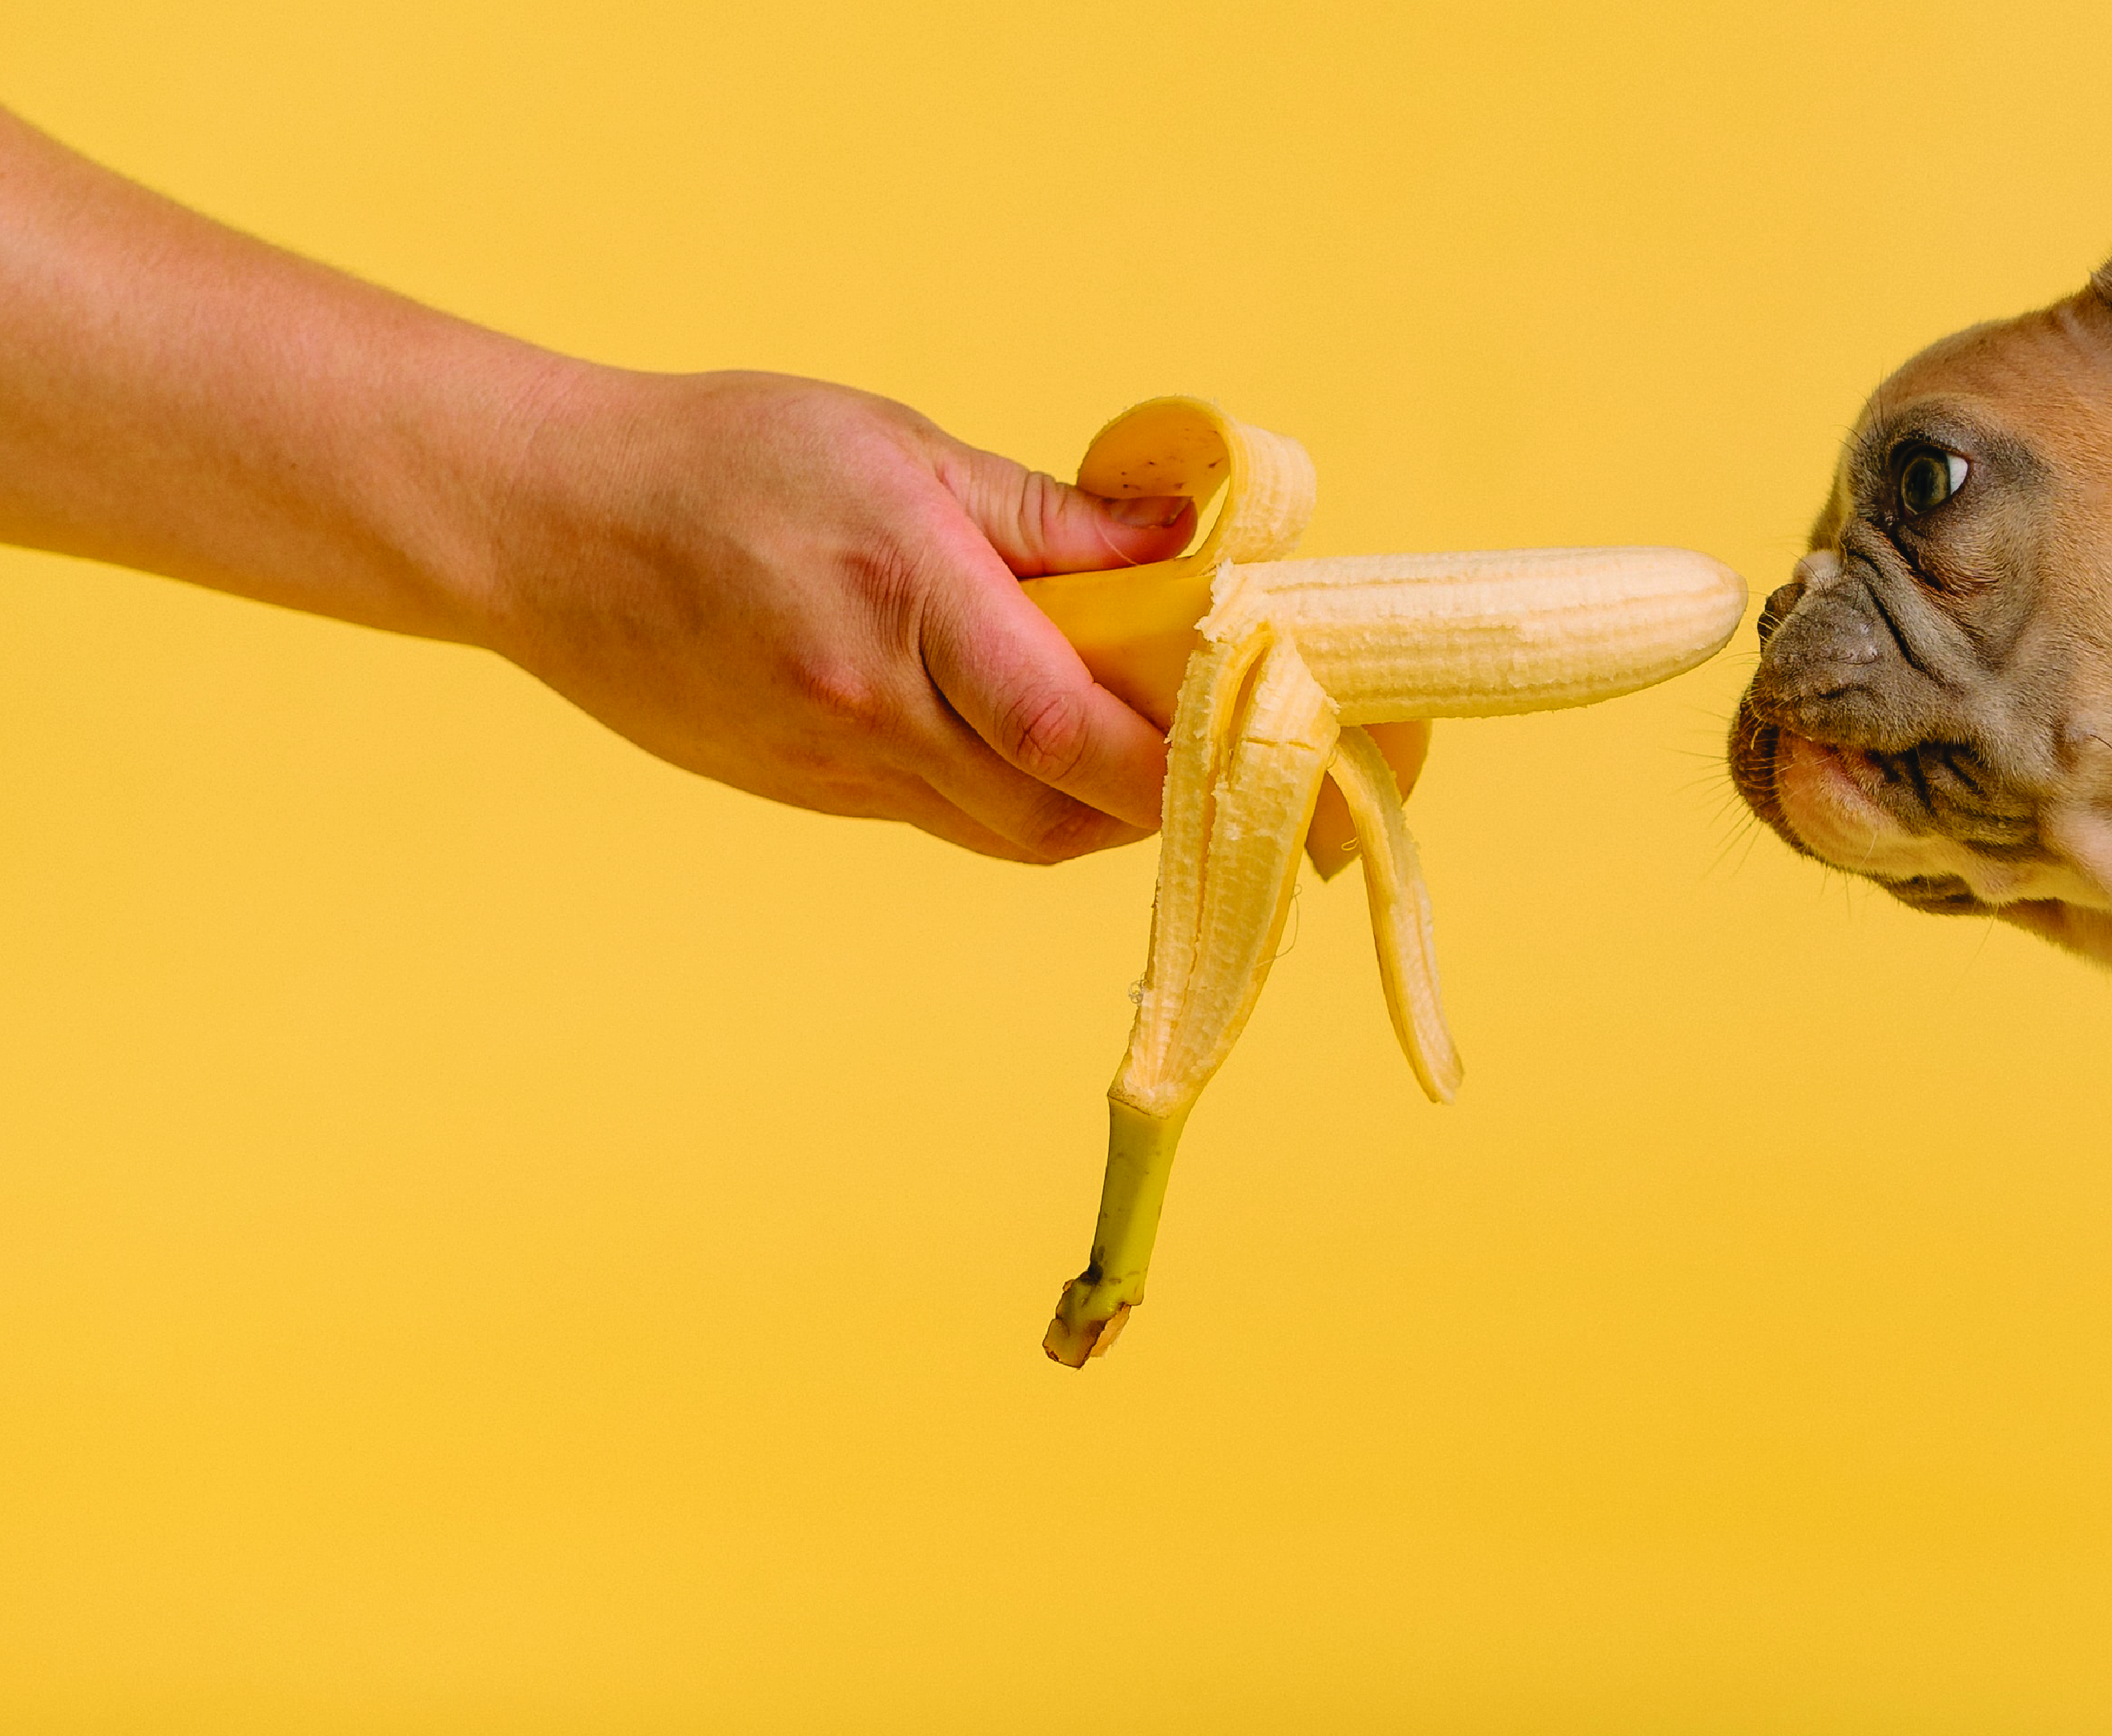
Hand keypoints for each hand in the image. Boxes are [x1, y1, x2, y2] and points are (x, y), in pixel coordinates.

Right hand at [484, 366, 1191, 861]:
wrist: (542, 521)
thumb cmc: (724, 457)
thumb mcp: (900, 448)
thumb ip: (1049, 514)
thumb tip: (1184, 538)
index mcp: (903, 608)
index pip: (1071, 733)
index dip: (1176, 758)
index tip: (1249, 733)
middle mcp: (868, 713)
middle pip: (1057, 813)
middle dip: (1155, 795)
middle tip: (1216, 738)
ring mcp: (831, 772)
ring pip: (1009, 834)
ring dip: (1094, 807)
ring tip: (1140, 740)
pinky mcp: (806, 795)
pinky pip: (946, 822)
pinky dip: (1017, 799)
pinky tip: (1039, 745)